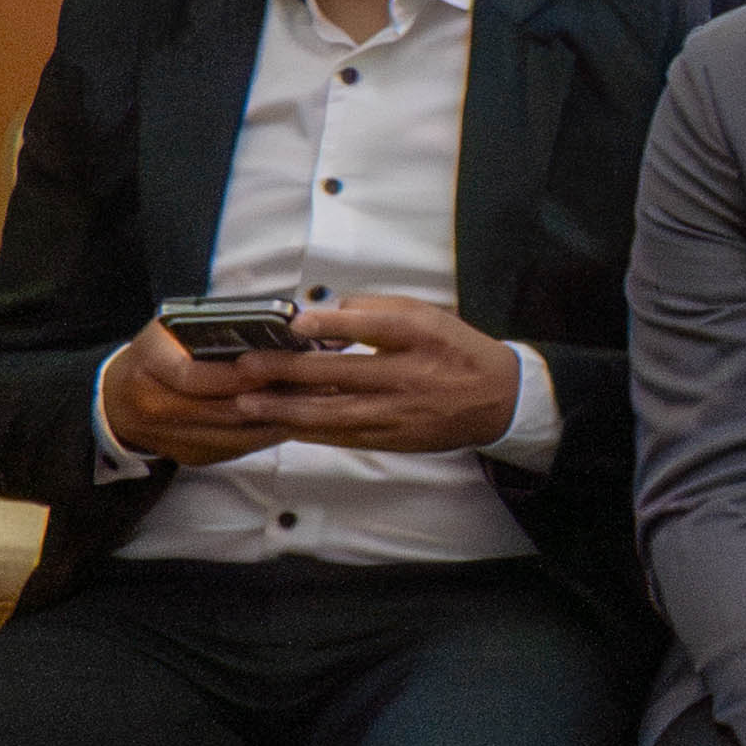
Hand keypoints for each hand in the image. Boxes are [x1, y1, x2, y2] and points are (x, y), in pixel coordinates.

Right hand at [99, 321, 290, 467]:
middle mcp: (154, 408)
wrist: (117, 401)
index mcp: (148, 368)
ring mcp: (171, 439)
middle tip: (305, 387)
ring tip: (306, 405)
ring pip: (232, 436)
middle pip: (220, 411)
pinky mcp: (189, 457)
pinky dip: (262, 435)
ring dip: (273, 422)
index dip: (235, 376)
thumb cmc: (152, 357)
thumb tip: (266, 329)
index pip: (193, 377)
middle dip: (267, 400)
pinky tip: (287, 420)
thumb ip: (207, 330)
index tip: (270, 368)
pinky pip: (233, 449)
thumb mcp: (167, 331)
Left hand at [219, 299, 534, 457]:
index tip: (296, 322)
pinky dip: (311, 430)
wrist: (497, 398)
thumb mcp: (425, 314)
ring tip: (250, 402)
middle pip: (343, 372)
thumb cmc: (454, 350)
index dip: (334, 323)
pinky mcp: (396, 437)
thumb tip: (325, 310)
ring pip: (336, 412)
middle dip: (289, 370)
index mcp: (419, 335)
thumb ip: (375, 308)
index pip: (374, 326)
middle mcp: (410, 374)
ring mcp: (401, 411)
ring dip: (288, 408)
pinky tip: (281, 423)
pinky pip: (346, 435)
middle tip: (248, 365)